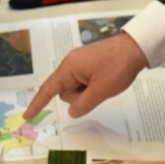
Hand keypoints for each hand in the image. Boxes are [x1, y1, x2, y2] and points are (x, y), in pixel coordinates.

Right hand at [24, 32, 148, 118]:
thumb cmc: (117, 67)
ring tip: (105, 82)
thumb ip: (83, 104)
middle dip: (80, 97)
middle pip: (66, 92)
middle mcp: (72, 64)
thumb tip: (72, 112)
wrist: (137, 47)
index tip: (27, 116)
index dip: (37, 104)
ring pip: (77, 89)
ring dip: (89, 92)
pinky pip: (85, 82)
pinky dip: (93, 87)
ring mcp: (82, 63)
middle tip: (99, 89)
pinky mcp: (91, 64)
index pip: (48, 89)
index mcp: (69, 67)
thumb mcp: (100, 90)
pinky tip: (106, 81)